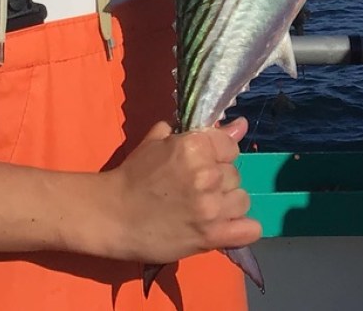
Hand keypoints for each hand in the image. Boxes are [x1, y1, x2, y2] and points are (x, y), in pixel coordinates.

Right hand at [100, 117, 261, 263]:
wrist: (112, 215)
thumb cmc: (134, 175)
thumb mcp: (159, 143)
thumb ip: (202, 132)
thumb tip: (239, 124)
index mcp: (194, 146)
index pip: (231, 146)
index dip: (219, 154)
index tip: (202, 163)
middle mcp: (206, 175)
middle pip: (235, 174)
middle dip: (219, 179)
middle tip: (195, 188)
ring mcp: (210, 208)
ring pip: (242, 200)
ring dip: (227, 203)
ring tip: (205, 208)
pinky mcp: (211, 236)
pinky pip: (250, 229)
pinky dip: (242, 228)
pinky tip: (224, 226)